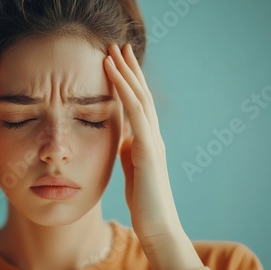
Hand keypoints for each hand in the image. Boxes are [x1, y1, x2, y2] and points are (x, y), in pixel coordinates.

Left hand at [104, 43, 203, 268]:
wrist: (156, 224)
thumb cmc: (143, 199)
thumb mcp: (132, 167)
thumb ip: (128, 149)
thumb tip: (121, 137)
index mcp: (147, 139)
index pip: (138, 103)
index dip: (129, 81)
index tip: (118, 61)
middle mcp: (152, 135)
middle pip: (141, 94)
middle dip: (129, 68)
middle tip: (118, 45)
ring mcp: (152, 141)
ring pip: (140, 98)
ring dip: (126, 73)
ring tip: (114, 51)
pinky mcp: (148, 150)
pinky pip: (136, 113)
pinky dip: (124, 91)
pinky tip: (114, 75)